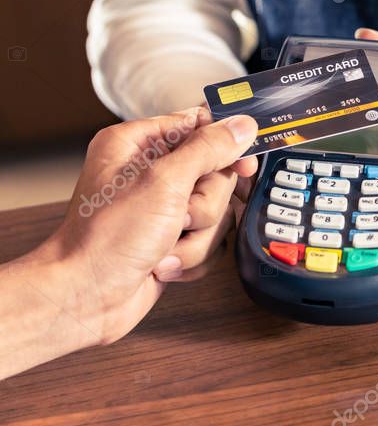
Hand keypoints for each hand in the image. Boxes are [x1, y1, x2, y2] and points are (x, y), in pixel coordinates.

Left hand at [45, 107, 257, 344]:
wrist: (85, 299)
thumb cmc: (105, 239)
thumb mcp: (162, 183)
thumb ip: (207, 149)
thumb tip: (240, 126)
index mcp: (137, 143)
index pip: (199, 126)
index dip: (224, 145)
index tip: (244, 162)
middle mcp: (149, 172)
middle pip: (215, 174)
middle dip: (203, 204)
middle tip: (179, 216)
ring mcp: (161, 208)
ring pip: (216, 211)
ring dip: (196, 236)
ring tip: (164, 246)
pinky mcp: (170, 239)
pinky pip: (208, 239)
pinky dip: (190, 255)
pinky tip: (163, 264)